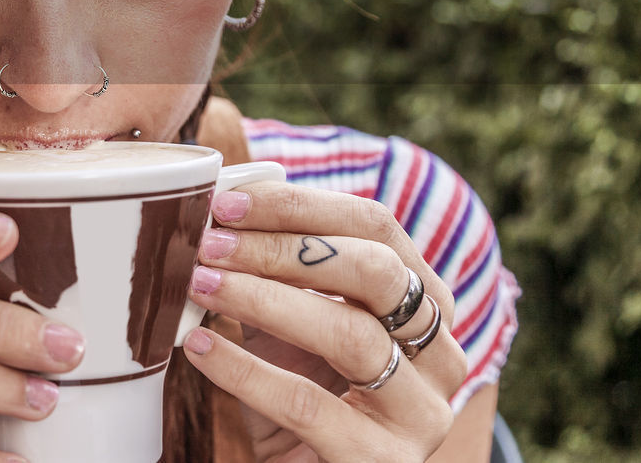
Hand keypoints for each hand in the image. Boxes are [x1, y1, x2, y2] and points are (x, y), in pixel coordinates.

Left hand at [182, 183, 467, 462]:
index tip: (227, 203)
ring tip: (200, 285)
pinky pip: (309, 405)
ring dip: (263, 300)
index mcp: (425, 301)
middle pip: (375, 272)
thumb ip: (274, 270)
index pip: (376, 226)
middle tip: (211, 244)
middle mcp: (441, 353)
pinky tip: (201, 346)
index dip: (300, 206)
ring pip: (350, 335)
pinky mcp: (381, 462)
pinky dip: (246, 370)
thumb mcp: (289, 321)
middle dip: (284, 249)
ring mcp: (420, 413)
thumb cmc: (295, 387)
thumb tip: (216, 214)